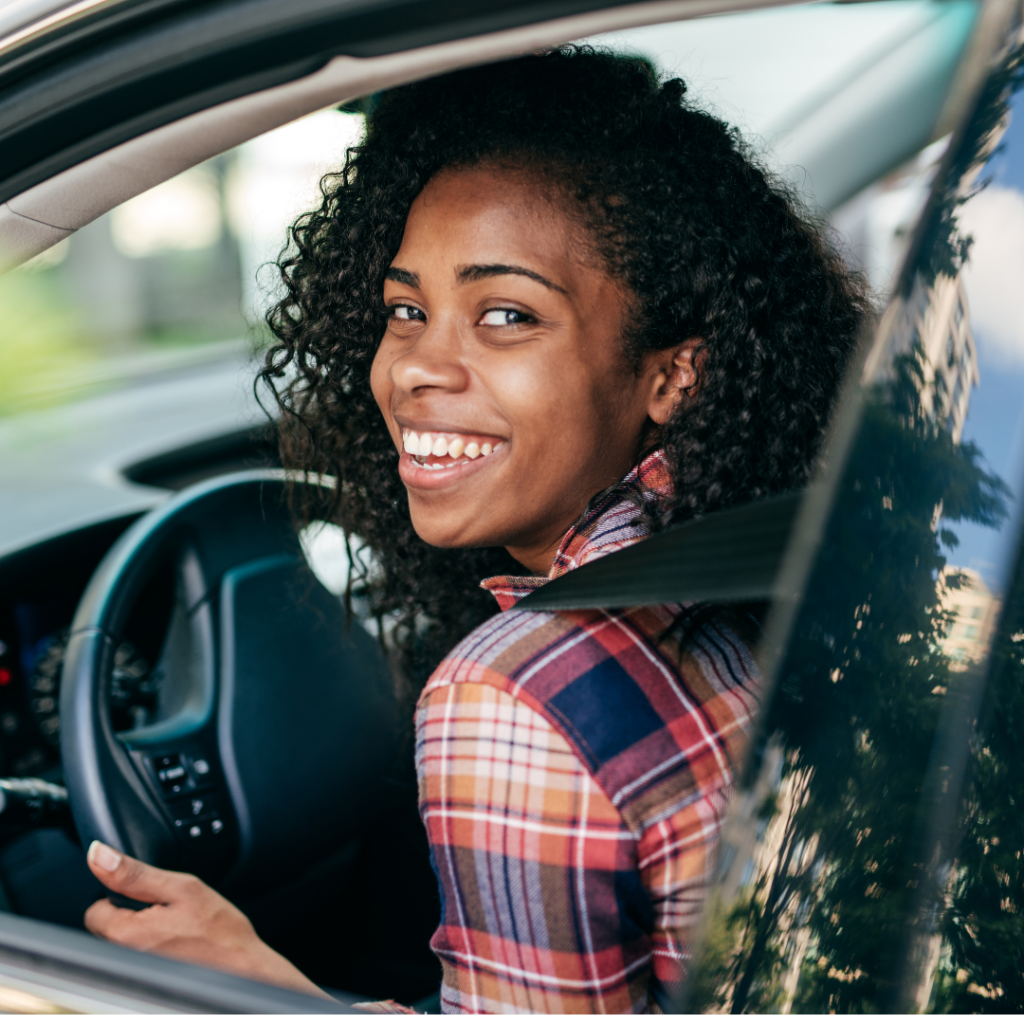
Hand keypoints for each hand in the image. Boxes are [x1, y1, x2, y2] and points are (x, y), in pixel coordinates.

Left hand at [84, 840, 327, 998]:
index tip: (150, 895)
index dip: (122, 893)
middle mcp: (121, 960)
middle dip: (132, 913)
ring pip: (124, 942)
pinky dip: (153, 947)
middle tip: (168, 910)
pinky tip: (178, 944)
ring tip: (176, 928)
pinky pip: (138, 958)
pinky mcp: (147, 981)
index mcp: (124, 933)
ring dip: (143, 931)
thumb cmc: (220, 932)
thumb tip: (99, 855)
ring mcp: (134, 974)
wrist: (244, 969)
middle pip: (107, 927)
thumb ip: (134, 872)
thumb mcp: (181, 887)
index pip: (95, 908)